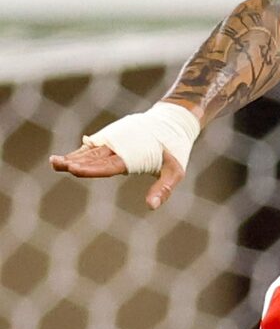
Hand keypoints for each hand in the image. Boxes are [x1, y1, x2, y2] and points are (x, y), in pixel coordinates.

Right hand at [50, 142, 185, 210]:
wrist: (172, 122)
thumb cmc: (174, 149)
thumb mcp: (175, 171)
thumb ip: (163, 188)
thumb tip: (151, 206)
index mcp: (131, 155)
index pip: (107, 165)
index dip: (90, 168)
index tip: (73, 169)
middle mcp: (119, 147)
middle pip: (93, 157)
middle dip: (74, 161)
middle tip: (55, 164)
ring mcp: (114, 141)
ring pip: (90, 152)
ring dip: (73, 157)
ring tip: (54, 161)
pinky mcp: (113, 138)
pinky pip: (94, 147)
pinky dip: (82, 152)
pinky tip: (68, 158)